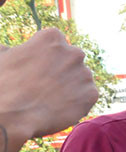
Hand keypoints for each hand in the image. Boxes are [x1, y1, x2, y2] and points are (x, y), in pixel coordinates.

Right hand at [0, 29, 98, 145]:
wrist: (10, 114)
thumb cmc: (2, 83)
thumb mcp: (2, 57)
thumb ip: (12, 49)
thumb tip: (10, 50)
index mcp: (52, 37)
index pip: (55, 45)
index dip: (45, 59)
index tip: (36, 70)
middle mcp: (74, 52)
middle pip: (71, 61)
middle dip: (61, 71)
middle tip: (45, 86)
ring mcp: (85, 73)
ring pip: (80, 79)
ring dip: (70, 86)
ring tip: (50, 98)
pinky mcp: (91, 94)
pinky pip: (86, 96)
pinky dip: (77, 102)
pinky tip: (59, 107)